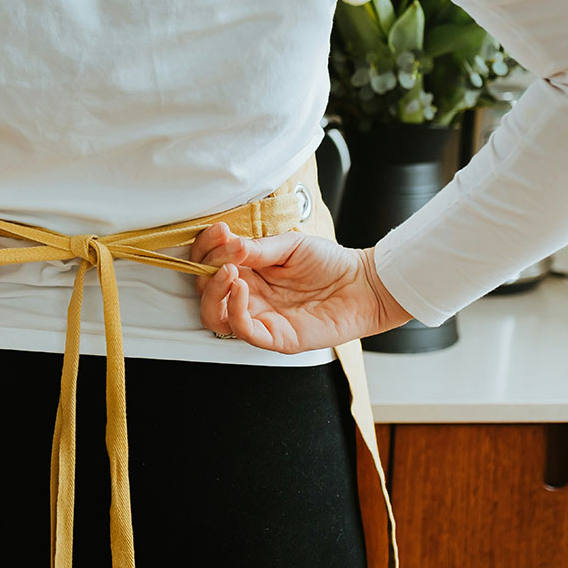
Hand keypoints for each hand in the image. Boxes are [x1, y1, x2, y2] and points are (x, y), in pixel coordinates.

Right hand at [189, 221, 412, 353]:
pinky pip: (242, 330)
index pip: (209, 265)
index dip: (206, 248)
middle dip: (205, 268)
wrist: (363, 283)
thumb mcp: (290, 245)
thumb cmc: (329, 263)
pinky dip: (235, 309)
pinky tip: (242, 286)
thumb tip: (228, 244)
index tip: (219, 231)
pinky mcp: (274, 337)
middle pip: (204, 291)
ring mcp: (259, 318)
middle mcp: (248, 297)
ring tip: (228, 270)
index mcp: (248, 272)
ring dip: (213, 292)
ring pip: (213, 316)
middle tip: (223, 250)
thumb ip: (257, 248)